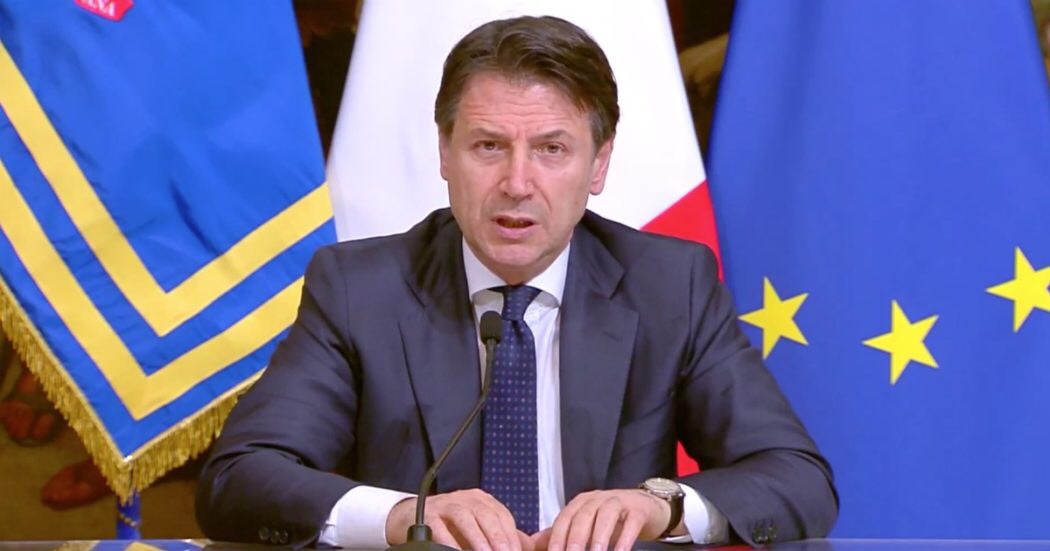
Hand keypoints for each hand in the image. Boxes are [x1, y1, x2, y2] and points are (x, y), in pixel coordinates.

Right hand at [386, 488, 532, 550]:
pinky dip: (449, 542)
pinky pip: (439, 526)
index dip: (511, 536)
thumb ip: (500, 536)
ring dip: (477, 539)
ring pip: (465, 517)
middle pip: (486, 514)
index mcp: (481, 500)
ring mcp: (445, 504)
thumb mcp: (477, 529)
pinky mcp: (426, 514)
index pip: (502, 516)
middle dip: (498, 537)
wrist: (410, 518)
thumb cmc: (448, 526)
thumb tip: (526, 547)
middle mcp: (464, 498)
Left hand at [533, 489, 670, 550]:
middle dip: (575, 538)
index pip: (565, 518)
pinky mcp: (638, 510)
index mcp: (581, 503)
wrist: (646, 506)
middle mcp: (598, 499)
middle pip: (583, 516)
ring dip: (599, 537)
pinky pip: (631, 523)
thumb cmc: (611, 519)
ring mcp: (619, 502)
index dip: (557, 536)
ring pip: (606, 516)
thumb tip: (534, 545)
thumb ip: (563, 534)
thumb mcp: (587, 524)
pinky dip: (625, 538)